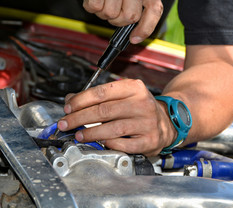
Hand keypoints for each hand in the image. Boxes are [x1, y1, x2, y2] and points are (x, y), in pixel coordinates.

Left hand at [57, 79, 175, 155]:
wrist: (166, 122)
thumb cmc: (138, 108)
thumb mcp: (122, 96)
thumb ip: (97, 97)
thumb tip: (71, 101)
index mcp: (134, 87)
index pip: (101, 92)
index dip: (80, 100)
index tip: (68, 108)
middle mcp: (142, 103)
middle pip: (104, 110)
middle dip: (79, 118)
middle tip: (66, 124)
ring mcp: (147, 122)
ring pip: (112, 128)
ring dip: (90, 133)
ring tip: (79, 135)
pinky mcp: (149, 140)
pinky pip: (123, 144)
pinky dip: (108, 143)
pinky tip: (99, 142)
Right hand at [65, 0, 162, 43]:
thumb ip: (130, 6)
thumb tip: (132, 34)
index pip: (155, 8)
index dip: (146, 28)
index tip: (135, 38)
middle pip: (130, 17)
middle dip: (115, 20)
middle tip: (108, 8)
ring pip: (110, 14)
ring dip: (100, 12)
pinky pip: (95, 6)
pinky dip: (88, 5)